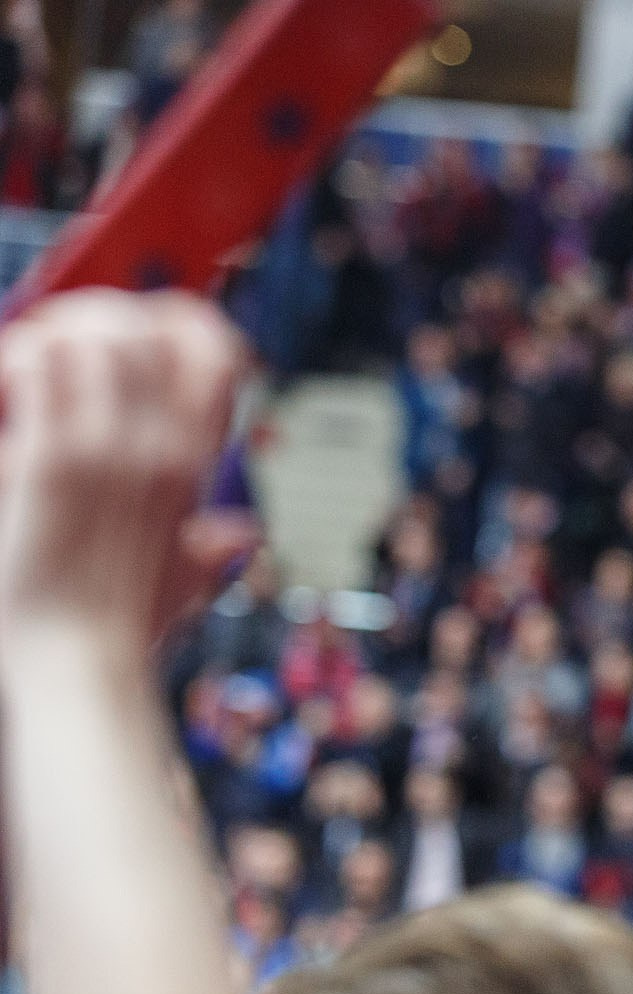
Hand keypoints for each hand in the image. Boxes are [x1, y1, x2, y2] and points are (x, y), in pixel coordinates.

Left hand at [0, 291, 244, 652]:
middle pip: (144, 327)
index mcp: (195, 467)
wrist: (81, 663)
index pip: (216, 353)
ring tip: (19, 366)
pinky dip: (14, 363)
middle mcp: (164, 448)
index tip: (130, 331)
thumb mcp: (185, 582)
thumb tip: (235, 534)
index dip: (175, 322)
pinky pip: (37, 368)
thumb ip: (211, 550)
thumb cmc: (122, 629)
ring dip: (45, 336)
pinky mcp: (55, 462)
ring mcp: (112, 451)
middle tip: (50, 344)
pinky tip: (3, 388)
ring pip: (90, 335)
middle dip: (90, 317)